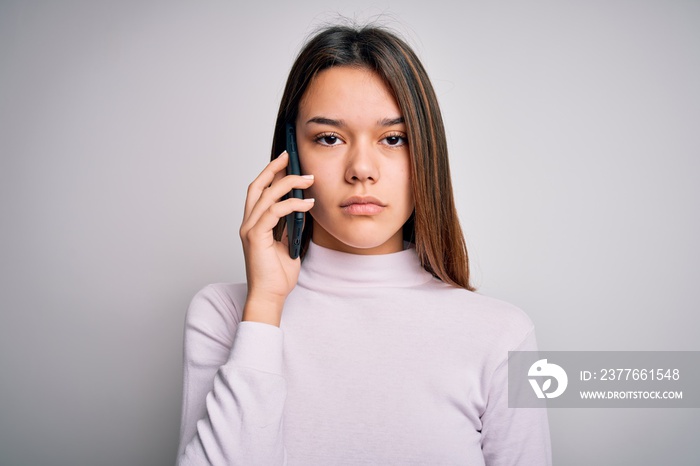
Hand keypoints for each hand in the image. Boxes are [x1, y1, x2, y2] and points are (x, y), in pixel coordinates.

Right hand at [239, 151, 314, 325]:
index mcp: (254, 224)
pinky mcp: (256, 237)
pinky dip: (292, 204)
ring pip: (267, 195)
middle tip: (290, 156)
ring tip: (309, 180)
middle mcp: (248, 223)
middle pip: (257, 186)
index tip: (286, 161)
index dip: (270, 174)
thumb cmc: (278, 276)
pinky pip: (274, 211)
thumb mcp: (288, 245)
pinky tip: (308, 204)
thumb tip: (301, 210)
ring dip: (289, 184)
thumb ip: (289, 227)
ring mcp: (250, 229)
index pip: (259, 191)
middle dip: (273, 168)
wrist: (270, 296)